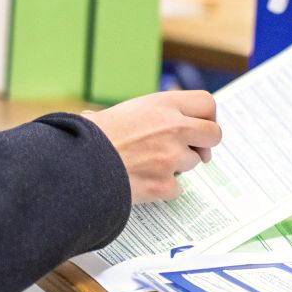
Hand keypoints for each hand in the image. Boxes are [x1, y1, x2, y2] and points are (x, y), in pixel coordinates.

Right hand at [83, 90, 220, 203]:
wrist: (77, 165)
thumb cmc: (91, 136)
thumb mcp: (120, 112)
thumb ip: (145, 115)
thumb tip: (126, 118)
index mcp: (163, 104)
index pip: (206, 103)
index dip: (207, 116)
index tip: (199, 126)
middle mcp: (174, 128)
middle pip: (214, 134)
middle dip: (205, 144)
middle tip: (193, 150)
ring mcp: (172, 157)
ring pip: (193, 163)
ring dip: (178, 166)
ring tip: (149, 164)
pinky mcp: (165, 185)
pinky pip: (176, 189)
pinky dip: (164, 189)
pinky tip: (143, 182)